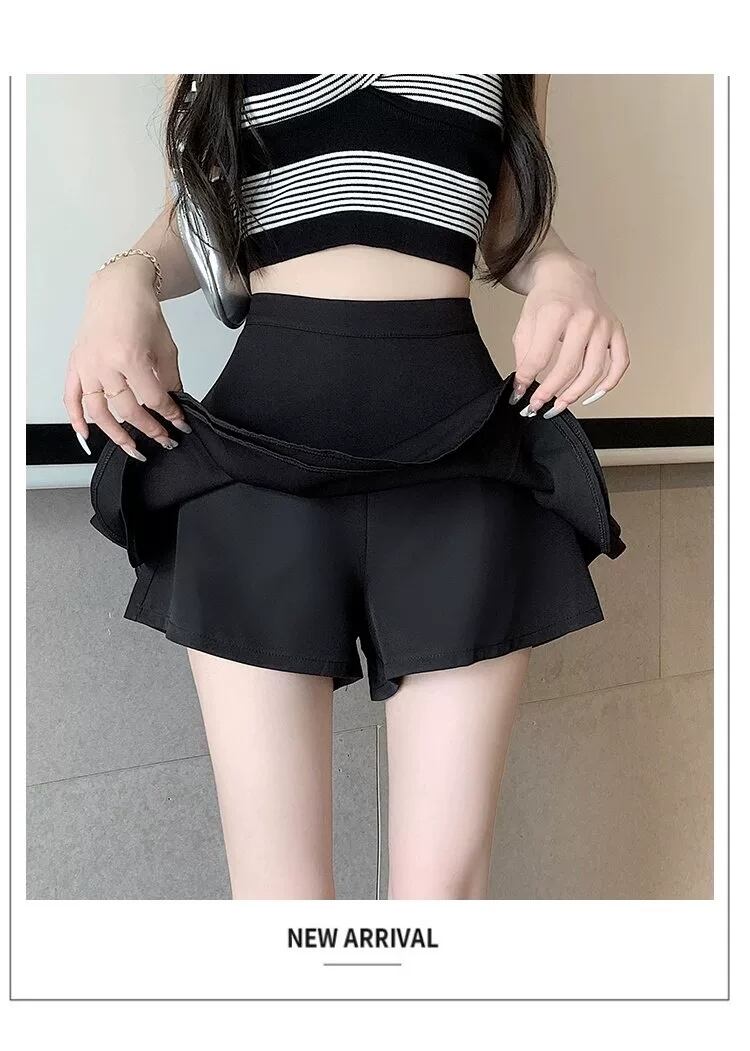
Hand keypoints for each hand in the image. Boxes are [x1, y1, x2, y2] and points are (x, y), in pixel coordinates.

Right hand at [63, 255, 190, 459]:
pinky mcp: (76, 364)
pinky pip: (71, 397)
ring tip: (132, 448)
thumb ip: (169, 378)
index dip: (169, 415)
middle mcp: (105, 364)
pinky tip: (87, 435)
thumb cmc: (141, 313)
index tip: (179, 425)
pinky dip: (76, 419)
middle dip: (149, 429)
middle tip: (164, 441)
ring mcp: (88, 366)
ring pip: (98, 412)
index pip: (153, 398)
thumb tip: (173, 405)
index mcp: (130, 357)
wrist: (117, 291)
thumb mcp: (165, 346)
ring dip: (116, 435)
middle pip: (127, 410)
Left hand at [509, 253, 629, 417]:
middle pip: (569, 367)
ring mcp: (603, 324)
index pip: (540, 356)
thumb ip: (523, 355)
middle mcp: (584, 318)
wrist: (567, 276)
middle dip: (550, 392)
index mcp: (556, 312)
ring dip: (575, 394)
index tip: (519, 394)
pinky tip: (592, 395)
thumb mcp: (525, 323)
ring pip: (594, 370)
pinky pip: (620, 362)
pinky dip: (609, 383)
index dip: (527, 380)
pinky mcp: (616, 329)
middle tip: (538, 406)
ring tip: (559, 405)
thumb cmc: (546, 300)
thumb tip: (523, 387)